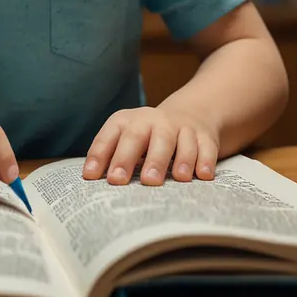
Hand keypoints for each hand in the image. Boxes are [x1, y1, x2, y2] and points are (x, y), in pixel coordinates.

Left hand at [81, 105, 218, 185]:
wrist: (189, 114)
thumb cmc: (147, 137)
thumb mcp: (126, 138)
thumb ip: (111, 157)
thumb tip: (92, 182)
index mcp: (128, 121)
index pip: (109, 136)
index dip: (99, 155)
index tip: (91, 177)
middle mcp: (153, 121)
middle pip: (140, 136)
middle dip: (130, 158)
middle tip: (122, 181)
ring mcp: (180, 127)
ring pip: (178, 141)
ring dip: (178, 159)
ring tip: (177, 178)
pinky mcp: (204, 137)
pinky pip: (206, 147)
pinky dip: (205, 161)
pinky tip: (203, 176)